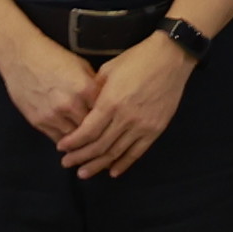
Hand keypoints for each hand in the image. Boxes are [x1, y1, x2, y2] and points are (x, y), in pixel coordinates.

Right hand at [0, 26, 103, 145]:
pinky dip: (64, 140)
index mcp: (85, 88)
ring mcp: (53, 115)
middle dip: (95, 131)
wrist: (20, 55)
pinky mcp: (39, 121)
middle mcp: (71, 104)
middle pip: (91, 130)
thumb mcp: (81, 65)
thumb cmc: (50, 56)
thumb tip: (105, 101)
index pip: (105, 114)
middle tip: (98, 134)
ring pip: (75, 139)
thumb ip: (94, 86)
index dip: (108, 119)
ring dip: (79, 139)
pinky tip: (69, 138)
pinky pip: (57, 139)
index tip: (109, 122)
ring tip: (84, 138)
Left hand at [58, 38, 193, 179]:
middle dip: (80, 157)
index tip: (62, 148)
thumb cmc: (136, 59)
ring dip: (99, 165)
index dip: (73, 142)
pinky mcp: (155, 130)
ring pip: (116, 153)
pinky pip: (137, 152)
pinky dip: (124, 164)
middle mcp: (126, 118)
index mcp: (111, 102)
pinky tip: (113, 172)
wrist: (170, 58)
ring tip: (84, 173)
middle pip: (99, 146)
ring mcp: (142, 126)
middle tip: (67, 164)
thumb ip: (94, 92)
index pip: (88, 131)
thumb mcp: (108, 70)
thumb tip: (84, 108)